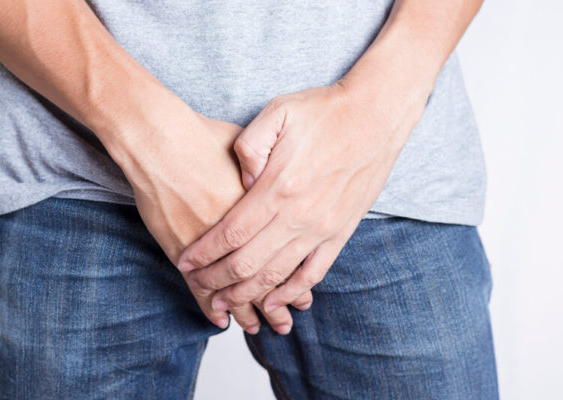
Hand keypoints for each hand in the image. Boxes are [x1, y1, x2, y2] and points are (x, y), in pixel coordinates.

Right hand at [117, 102, 310, 333]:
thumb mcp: (251, 145)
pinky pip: (198, 288)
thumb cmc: (203, 137)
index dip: (295, 283)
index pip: (286, 259)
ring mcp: (210, 247)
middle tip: (284, 326)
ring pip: (234, 288)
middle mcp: (243, 234)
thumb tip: (275, 179)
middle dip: (275, 306)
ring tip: (258, 328)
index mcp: (265, 210)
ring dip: (246, 311)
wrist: (161, 141)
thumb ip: (268, 167)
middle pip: (265, 280)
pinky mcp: (182, 251)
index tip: (302, 299)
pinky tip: (218, 319)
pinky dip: (208, 305)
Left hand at [178, 74, 427, 314]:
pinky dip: (290, 292)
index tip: (186, 262)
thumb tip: (240, 183)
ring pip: (276, 275)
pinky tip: (272, 301)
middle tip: (196, 286)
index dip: (204, 252)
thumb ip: (249, 146)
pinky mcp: (340, 233)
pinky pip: (313, 273)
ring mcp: (322, 228)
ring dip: (246, 294)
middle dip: (216, 280)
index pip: (231, 233)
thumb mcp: (277, 113)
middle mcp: (299, 215)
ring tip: (223, 303)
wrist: (376, 117)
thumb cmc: (324, 112)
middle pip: (248, 262)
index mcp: (279, 186)